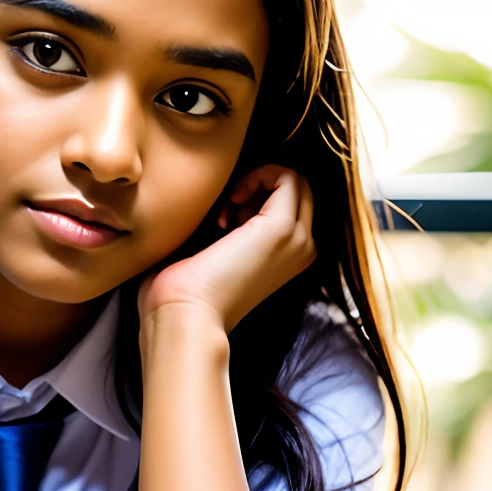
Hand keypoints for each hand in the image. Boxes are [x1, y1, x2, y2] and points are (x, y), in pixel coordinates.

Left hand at [138, 165, 315, 335]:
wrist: (187, 314)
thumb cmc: (191, 290)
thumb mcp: (225, 253)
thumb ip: (238, 229)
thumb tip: (232, 201)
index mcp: (293, 257)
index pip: (293, 203)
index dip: (259, 195)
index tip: (226, 215)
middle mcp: (304, 248)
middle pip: (298, 190)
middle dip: (260, 186)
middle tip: (227, 210)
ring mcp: (298, 238)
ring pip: (294, 181)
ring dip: (257, 183)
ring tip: (227, 214)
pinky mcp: (282, 227)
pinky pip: (286, 176)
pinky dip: (256, 176)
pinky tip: (231, 203)